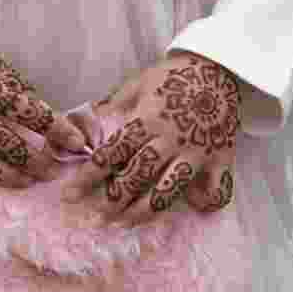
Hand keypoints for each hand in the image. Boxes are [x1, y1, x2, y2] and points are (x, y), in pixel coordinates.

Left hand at [62, 53, 240, 225]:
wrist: (218, 68)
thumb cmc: (174, 75)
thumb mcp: (139, 82)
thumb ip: (115, 103)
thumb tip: (88, 119)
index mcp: (147, 120)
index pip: (112, 154)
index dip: (89, 177)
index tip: (71, 194)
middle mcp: (169, 140)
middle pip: (136, 177)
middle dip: (112, 200)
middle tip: (95, 217)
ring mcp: (196, 153)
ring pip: (167, 191)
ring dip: (144, 211)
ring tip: (125, 223)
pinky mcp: (221, 159)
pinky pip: (215, 189)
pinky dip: (205, 202)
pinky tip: (194, 209)